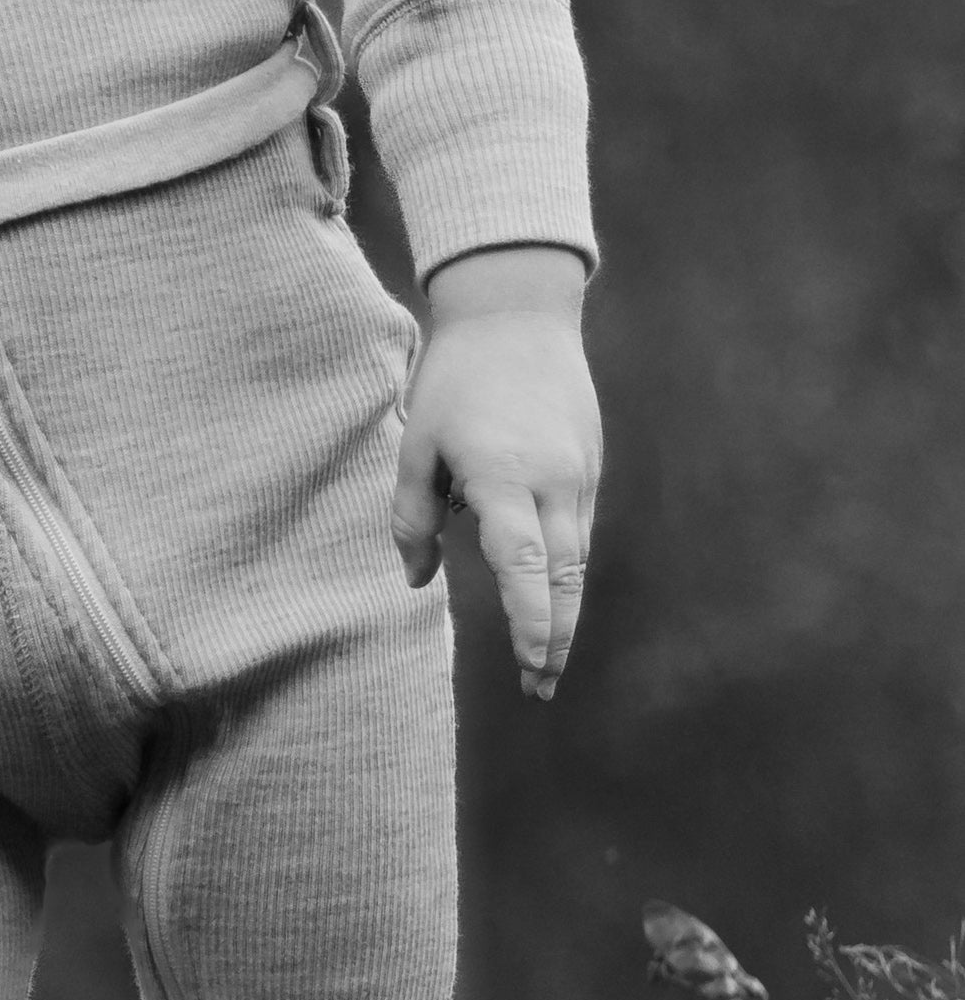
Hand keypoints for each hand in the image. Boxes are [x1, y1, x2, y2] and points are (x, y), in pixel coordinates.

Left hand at [392, 244, 601, 701]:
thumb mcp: (417, 443)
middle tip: (539, 687)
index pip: (525, 566)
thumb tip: (417, 581)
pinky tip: (548, 595)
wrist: (517, 312)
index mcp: (506, 478)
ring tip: (543, 658)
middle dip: (553, 636)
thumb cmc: (455, 378)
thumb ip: (413, 516)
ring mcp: (579, 473)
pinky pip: (578, 528)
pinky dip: (565, 569)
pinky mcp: (587, 464)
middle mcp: (553, 482)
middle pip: (563, 577)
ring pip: (577, 559)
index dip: (530, 622)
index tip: (530, 666)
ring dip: (562, 610)